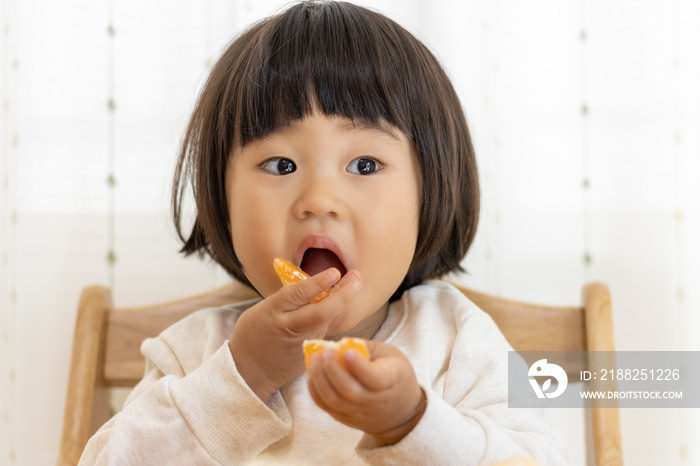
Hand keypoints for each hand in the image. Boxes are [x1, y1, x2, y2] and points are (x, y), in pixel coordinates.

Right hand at [229, 268, 361, 401]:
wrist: (248, 372)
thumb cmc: (253, 334)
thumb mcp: (262, 310)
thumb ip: (286, 299)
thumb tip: (313, 283)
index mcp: (273, 312)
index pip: (298, 294)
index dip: (318, 282)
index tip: (335, 272)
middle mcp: (289, 327)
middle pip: (321, 311)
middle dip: (343, 294)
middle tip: (356, 278)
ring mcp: (301, 343)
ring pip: (326, 320)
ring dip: (342, 301)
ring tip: (355, 283)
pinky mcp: (308, 353)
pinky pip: (323, 330)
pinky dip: (333, 315)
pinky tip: (342, 301)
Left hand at [306, 340, 425, 446]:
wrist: (400, 411)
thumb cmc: (394, 374)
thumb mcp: (390, 355)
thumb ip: (367, 348)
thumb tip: (341, 343)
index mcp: (391, 382)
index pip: (374, 379)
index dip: (359, 366)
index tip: (346, 351)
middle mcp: (374, 402)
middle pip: (349, 391)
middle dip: (332, 369)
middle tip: (325, 352)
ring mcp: (358, 413)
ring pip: (333, 401)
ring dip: (319, 379)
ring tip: (315, 359)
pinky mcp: (345, 418)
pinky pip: (325, 406)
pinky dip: (314, 389)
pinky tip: (313, 372)